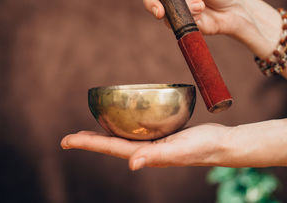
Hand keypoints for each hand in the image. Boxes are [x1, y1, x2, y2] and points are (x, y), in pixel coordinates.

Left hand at [60, 123, 228, 170]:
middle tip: (69, 138)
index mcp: (146, 154)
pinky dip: (124, 127)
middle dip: (89, 141)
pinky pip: (137, 131)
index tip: (66, 140)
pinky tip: (124, 122)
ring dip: (104, 135)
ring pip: (122, 138)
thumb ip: (157, 157)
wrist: (221, 144)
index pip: (110, 148)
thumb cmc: (204, 147)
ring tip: (90, 131)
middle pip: (111, 145)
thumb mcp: (181, 150)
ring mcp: (154, 144)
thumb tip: (131, 164)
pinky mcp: (162, 136)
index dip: (87, 144)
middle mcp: (146, 150)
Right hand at [133, 0, 281, 57]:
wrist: (236, 12)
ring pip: (159, 11)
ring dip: (177, 10)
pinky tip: (201, 14)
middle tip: (159, 11)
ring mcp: (173, 7)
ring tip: (199, 7)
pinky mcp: (179, 22)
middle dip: (151, 3)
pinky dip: (187, 18)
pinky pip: (173, 23)